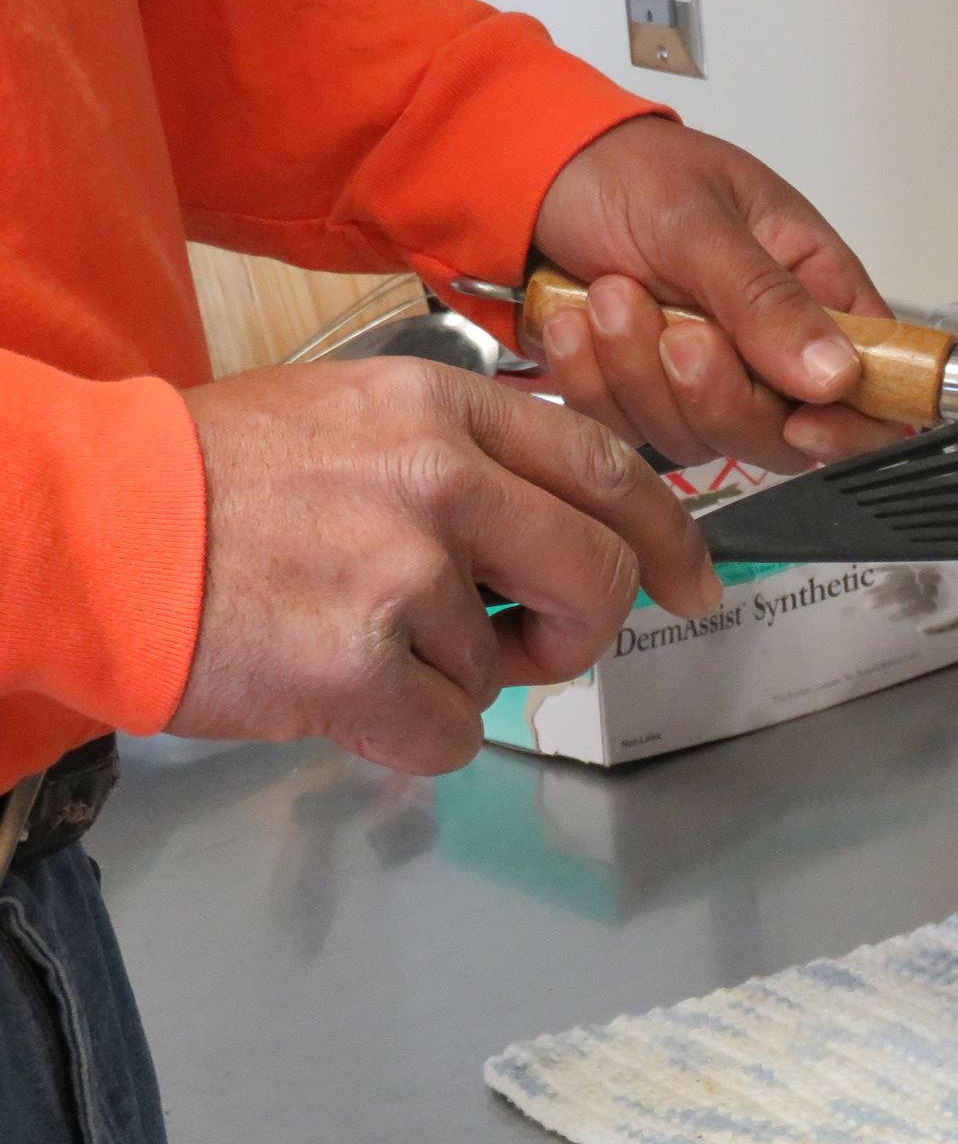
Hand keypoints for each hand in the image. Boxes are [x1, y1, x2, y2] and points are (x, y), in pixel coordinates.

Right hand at [172, 359, 720, 774]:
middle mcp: (438, 477)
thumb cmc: (208, 483)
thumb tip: (560, 529)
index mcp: (443, 407)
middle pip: (598, 572)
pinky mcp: (357, 663)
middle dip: (583, 630)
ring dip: (449, 678)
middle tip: (536, 649)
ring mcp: (401, 571)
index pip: (610, 468)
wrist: (79, 525)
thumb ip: (464, 460)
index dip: (668, 537)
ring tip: (354, 638)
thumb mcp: (352, 418)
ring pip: (507, 665)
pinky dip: (406, 736)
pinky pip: (450, 734)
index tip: (692, 585)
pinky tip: (340, 692)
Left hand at [527, 117, 907, 472]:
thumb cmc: (625, 170)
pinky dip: (594, 380)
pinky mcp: (644, 397)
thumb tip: (837, 374)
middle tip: (675, 330)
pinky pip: (629, 429)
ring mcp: (707, 379)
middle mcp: (772, 347)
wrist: (528, 174)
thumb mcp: (698, 219)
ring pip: (699, 437)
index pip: (875, 381)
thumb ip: (765, 299)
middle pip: (781, 433)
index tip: (801, 421)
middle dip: (716, 392)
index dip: (852, 424)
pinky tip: (579, 321)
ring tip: (611, 295)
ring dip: (639, 372)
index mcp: (816, 290)